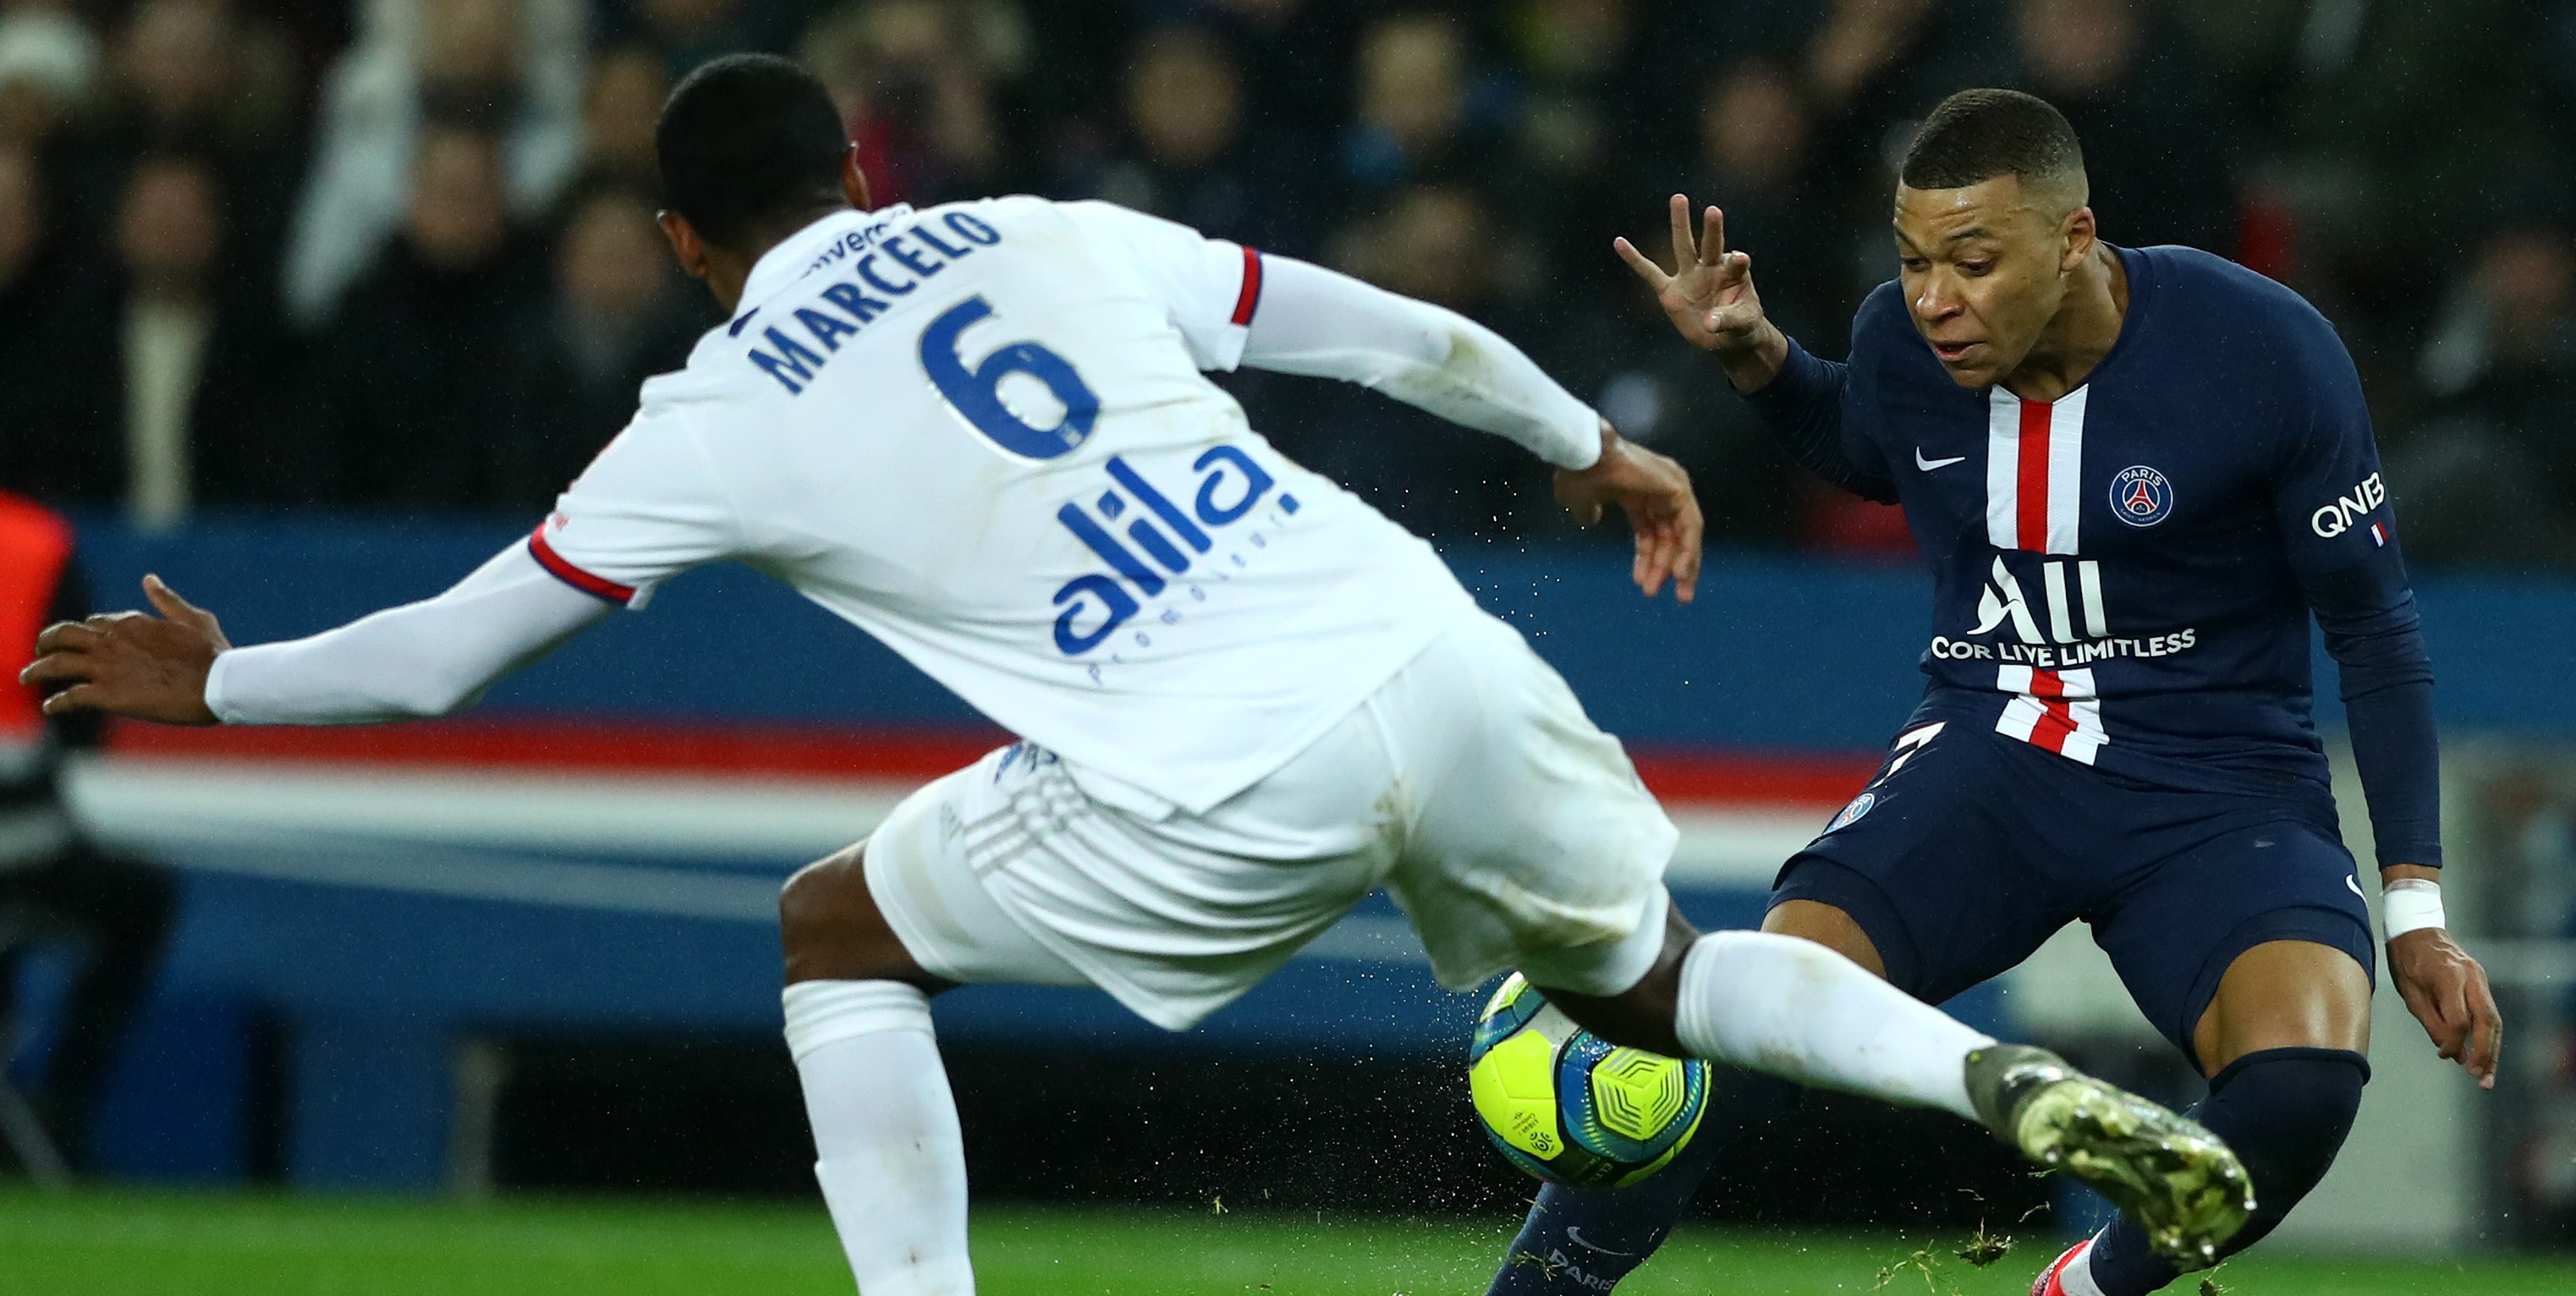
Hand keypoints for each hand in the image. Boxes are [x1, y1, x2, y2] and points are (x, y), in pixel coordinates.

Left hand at [19, 575, 227, 725]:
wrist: (217, 684)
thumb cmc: (212, 653)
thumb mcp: (193, 618)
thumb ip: (167, 600)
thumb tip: (148, 579)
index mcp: (131, 622)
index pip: (94, 623)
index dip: (86, 633)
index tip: (84, 643)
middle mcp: (110, 641)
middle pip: (62, 636)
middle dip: (47, 642)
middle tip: (40, 651)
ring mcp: (105, 668)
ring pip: (55, 664)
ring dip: (37, 669)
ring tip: (27, 677)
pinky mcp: (106, 695)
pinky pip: (69, 697)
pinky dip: (56, 703)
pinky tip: (50, 708)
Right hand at [1555, 420, 1701, 602]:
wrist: (1581, 456)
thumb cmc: (1577, 474)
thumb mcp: (1582, 502)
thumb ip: (1589, 513)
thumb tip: (1590, 520)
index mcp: (1638, 491)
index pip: (1652, 531)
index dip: (1648, 559)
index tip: (1643, 584)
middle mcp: (1660, 489)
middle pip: (1670, 535)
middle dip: (1666, 567)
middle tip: (1662, 595)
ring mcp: (1672, 486)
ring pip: (1684, 534)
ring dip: (1679, 565)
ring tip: (1675, 593)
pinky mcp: (1677, 488)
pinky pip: (1690, 526)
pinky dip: (1688, 550)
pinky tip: (1679, 573)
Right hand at [1614, 196, 1784, 389]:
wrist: (1723, 335)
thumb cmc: (1741, 324)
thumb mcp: (1744, 324)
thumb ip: (1728, 320)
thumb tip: (1708, 323)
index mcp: (1733, 274)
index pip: (1736, 264)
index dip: (1737, 261)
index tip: (1740, 259)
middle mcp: (1711, 269)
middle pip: (1710, 245)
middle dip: (1712, 229)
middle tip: (1713, 210)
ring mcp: (1689, 277)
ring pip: (1683, 247)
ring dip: (1680, 224)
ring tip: (1678, 198)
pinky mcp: (1670, 291)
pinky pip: (1649, 273)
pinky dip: (1634, 259)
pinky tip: (1619, 242)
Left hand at [2387, 925, 2502, 1088]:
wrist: (2417, 929)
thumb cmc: (2407, 960)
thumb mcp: (2410, 992)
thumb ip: (2432, 1022)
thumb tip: (2451, 1052)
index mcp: (2449, 977)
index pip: (2459, 1019)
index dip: (2453, 1042)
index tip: (2444, 1056)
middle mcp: (2472, 977)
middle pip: (2487, 1021)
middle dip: (2486, 1053)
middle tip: (2481, 1079)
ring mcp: (2480, 978)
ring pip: (2495, 1020)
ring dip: (2493, 1050)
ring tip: (2487, 1076)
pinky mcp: (2482, 982)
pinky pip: (2490, 1013)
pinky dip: (2489, 1036)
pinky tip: (2484, 1055)